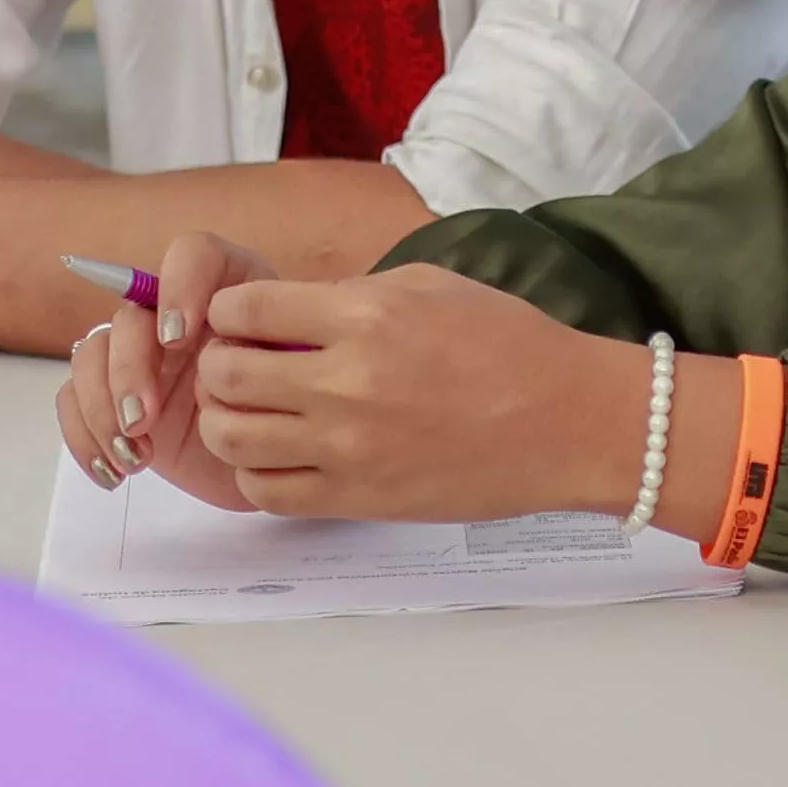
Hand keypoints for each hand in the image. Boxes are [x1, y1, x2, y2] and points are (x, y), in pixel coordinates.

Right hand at [56, 231, 271, 509]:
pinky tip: (114, 473)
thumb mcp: (302, 380)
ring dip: (101, 407)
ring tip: (135, 457)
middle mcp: (175, 315)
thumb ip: (275, 354)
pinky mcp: (116, 399)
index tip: (179, 339)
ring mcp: (140, 357)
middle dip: (129, 370)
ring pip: (90, 353)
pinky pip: (73, 400)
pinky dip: (84, 436)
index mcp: (227, 290)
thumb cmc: (297, 413)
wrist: (279, 466)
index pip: (192, 253)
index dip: (179, 286)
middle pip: (130, 315)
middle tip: (145, 421)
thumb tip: (229, 351)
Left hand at [184, 264, 652, 524]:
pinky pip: (267, 493)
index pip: (245, 310)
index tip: (241, 319)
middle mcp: (348, 383)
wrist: (569, 422)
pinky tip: (282, 455)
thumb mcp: (427, 287)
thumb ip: (348, 295)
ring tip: (253, 411)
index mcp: (365, 317)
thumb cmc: (509, 346)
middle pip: (225, 376)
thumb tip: (287, 312)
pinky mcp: (360, 499)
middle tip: (239, 364)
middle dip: (218, 364)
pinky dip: (258, 472)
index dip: (229, 312)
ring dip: (228, 419)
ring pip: (232, 438)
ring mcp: (350, 448)